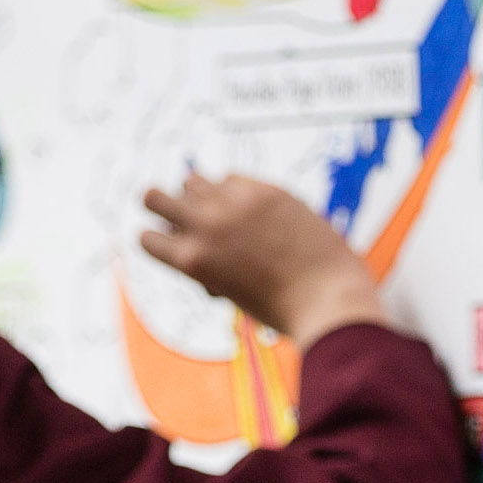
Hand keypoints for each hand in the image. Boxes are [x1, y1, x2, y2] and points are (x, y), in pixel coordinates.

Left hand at [140, 174, 386, 346]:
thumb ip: (286, 230)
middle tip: (203, 236)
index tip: (235, 234)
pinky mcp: (197, 258)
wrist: (331, 300)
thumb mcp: (314, 236)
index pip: (226, 182)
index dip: (225, 206)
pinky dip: (150, 245)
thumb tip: (274, 247)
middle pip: (190, 183)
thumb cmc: (333, 280)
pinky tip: (155, 249)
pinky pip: (150, 240)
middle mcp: (235, 199)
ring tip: (170, 236)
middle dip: (193, 206)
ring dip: (161, 215)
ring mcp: (213, 225)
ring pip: (157, 199)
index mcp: (266, 191)